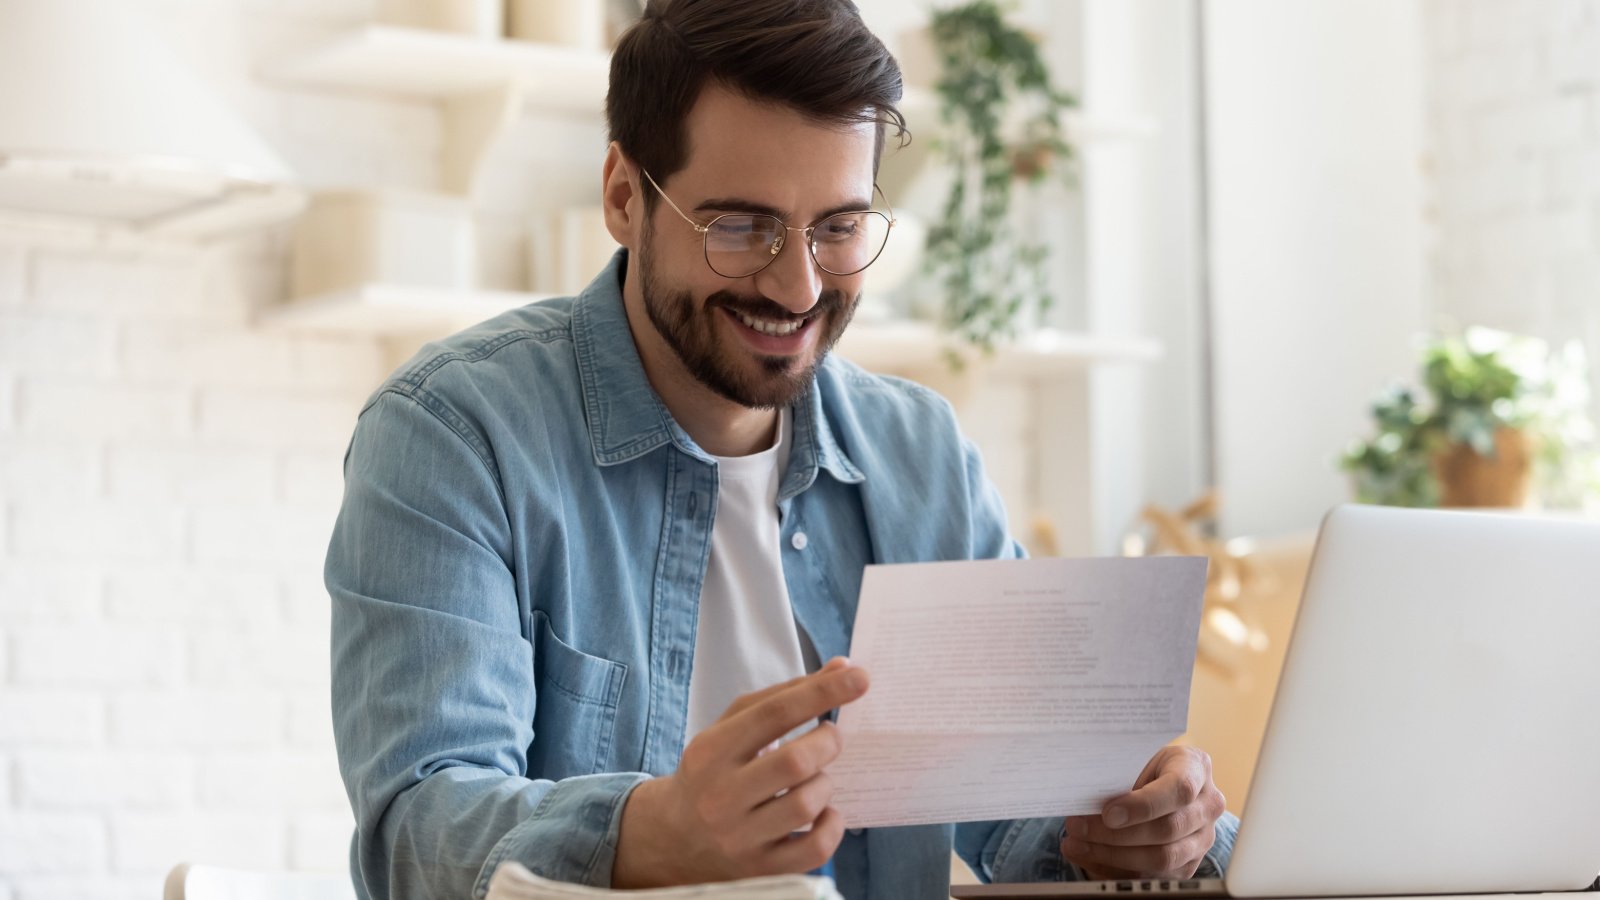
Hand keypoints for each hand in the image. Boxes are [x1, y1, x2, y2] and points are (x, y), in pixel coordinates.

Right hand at [612, 658, 869, 886]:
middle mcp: (721, 796)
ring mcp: (740, 838)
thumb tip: (842, 669)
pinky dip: (832, 824)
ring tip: (814, 778)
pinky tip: (822, 811)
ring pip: (807, 804)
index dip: (822, 692)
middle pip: (796, 762)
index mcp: (712, 751)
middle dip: (827, 741)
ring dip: (825, 783)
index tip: (859, 677)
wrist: (673, 838)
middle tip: (829, 736)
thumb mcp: (732, 727)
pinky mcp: (761, 869)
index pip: (774, 714)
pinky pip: (816, 848)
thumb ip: (783, 696)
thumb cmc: (714, 771)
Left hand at [1060, 745, 1226, 879]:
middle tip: (1078, 828)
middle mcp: (1207, 805)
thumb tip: (1084, 801)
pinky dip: (1116, 869)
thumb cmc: (1143, 764)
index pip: (1179, 789)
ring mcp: (1202, 838)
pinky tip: (1089, 856)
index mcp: (1196, 767)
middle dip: (1116, 834)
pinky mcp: (1189, 863)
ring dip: (1112, 855)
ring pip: (1162, 859)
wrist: (1161, 781)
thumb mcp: (1135, 757)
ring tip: (1077, 845)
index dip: (1143, 805)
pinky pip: (1154, 876)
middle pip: (1167, 830)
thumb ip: (1119, 776)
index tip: (1108, 813)